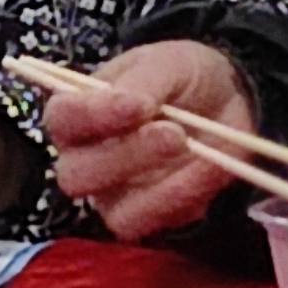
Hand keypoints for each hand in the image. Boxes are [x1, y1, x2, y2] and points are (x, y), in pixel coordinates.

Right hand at [29, 38, 253, 240]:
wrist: (226, 102)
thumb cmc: (182, 78)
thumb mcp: (168, 63)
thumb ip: (145, 81)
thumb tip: (132, 103)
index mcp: (78, 112)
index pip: (61, 119)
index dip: (92, 115)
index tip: (138, 105)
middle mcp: (84, 158)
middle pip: (76, 175)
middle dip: (126, 156)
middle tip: (175, 134)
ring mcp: (112, 194)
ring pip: (113, 213)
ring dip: (158, 190)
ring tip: (196, 153)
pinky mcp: (145, 217)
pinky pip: (154, 225)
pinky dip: (183, 200)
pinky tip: (206, 172)